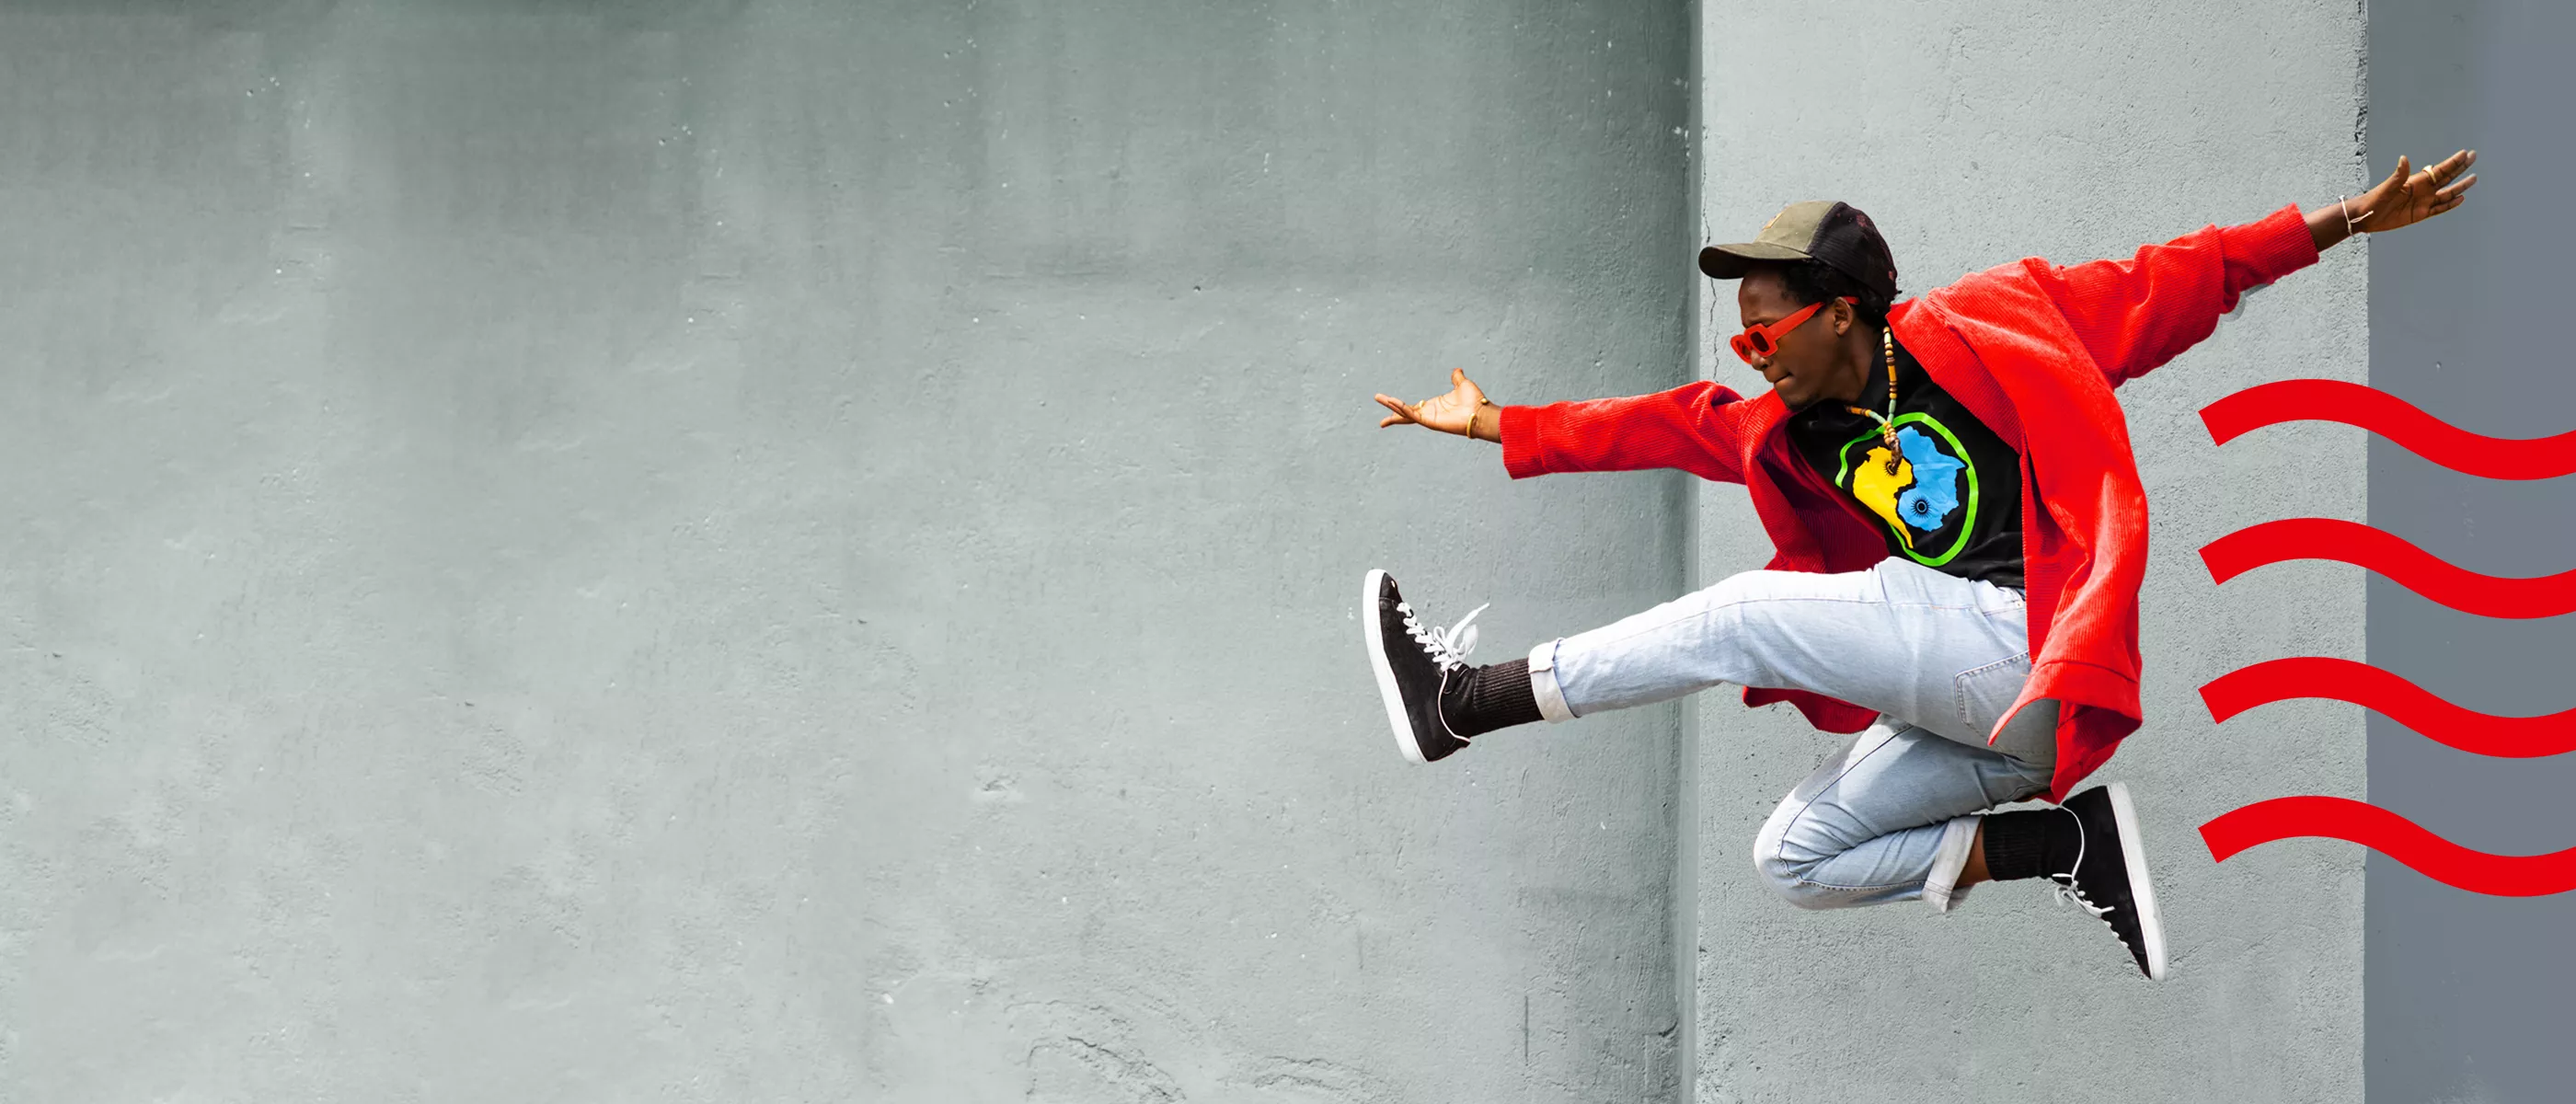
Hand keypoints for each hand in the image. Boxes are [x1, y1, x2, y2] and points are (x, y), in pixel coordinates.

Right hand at [1375, 368, 1493, 438]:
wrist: (1481, 413)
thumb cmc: (1474, 402)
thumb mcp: (1462, 384)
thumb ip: (1457, 378)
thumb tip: (1456, 370)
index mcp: (1433, 406)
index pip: (1412, 407)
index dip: (1400, 406)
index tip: (1390, 402)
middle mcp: (1429, 413)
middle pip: (1404, 412)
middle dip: (1390, 409)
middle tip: (1377, 402)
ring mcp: (1428, 419)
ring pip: (1405, 412)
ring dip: (1391, 406)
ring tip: (1379, 398)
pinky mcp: (1430, 421)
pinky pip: (1412, 414)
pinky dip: (1402, 408)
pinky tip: (1392, 402)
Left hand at [2350, 149, 2478, 234]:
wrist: (2366, 217)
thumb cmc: (2374, 200)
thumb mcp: (2387, 188)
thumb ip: (2398, 175)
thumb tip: (2404, 158)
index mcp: (2416, 181)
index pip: (2439, 170)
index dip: (2453, 162)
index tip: (2465, 153)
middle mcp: (2423, 190)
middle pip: (2447, 177)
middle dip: (2461, 168)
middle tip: (2474, 157)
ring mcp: (2423, 202)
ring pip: (2447, 193)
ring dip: (2460, 187)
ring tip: (2473, 178)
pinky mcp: (2421, 214)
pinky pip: (2440, 208)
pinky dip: (2450, 204)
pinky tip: (2461, 198)